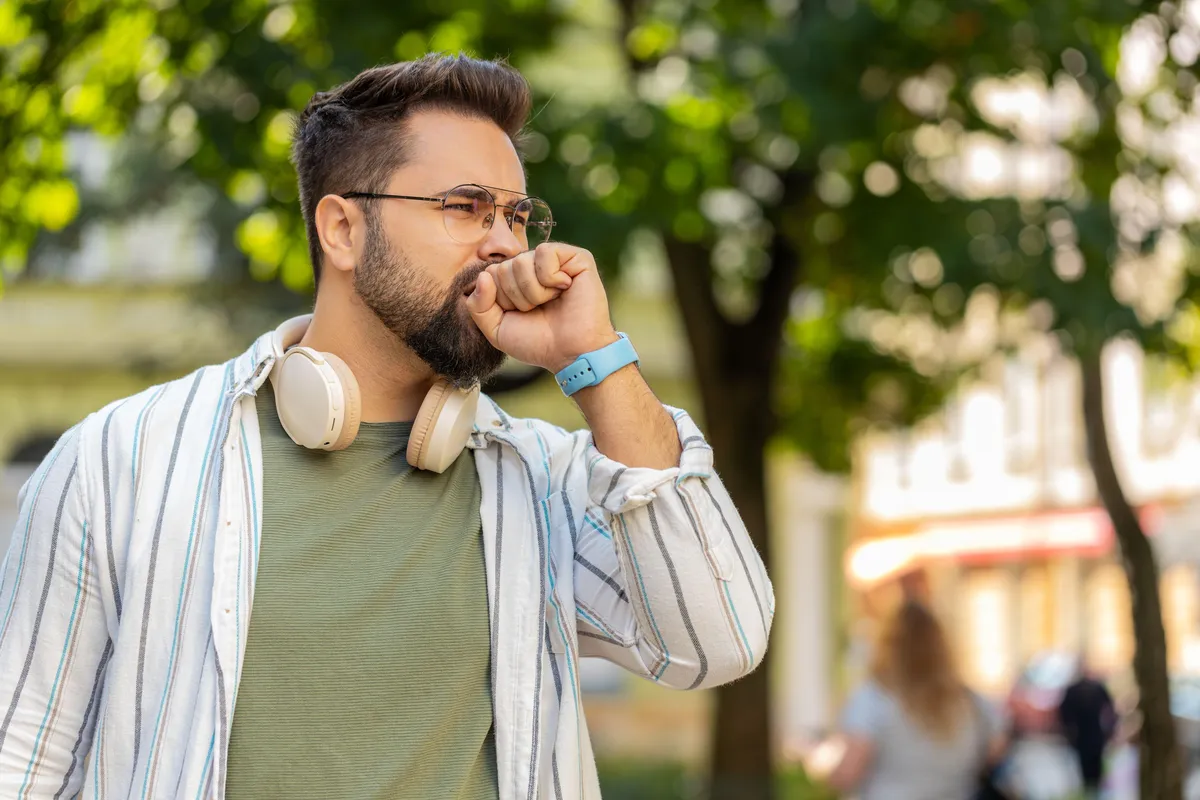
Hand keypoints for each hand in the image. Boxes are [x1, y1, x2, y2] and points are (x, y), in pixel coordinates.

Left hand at [464, 243, 617, 371]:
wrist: (571, 354)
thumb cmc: (538, 342)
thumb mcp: (497, 329)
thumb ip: (478, 305)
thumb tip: (483, 276)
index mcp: (516, 280)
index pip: (490, 274)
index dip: (501, 300)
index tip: (521, 314)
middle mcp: (534, 267)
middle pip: (504, 268)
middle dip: (517, 297)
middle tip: (538, 309)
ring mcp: (555, 260)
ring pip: (521, 261)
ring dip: (534, 292)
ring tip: (552, 301)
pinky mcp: (576, 257)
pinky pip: (545, 252)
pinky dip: (550, 277)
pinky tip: (564, 288)